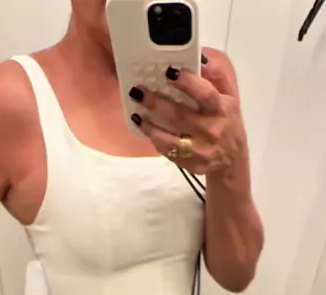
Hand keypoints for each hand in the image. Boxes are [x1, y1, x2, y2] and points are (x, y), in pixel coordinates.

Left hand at [130, 49, 246, 175]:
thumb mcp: (230, 95)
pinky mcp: (191, 164)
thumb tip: (199, 56)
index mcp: (222, 108)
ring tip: (136, 114)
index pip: (205, 94)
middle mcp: (211, 130)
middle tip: (138, 91)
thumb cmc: (228, 120)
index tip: (170, 72)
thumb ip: (216, 75)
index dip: (188, 83)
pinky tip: (146, 129)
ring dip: (150, 127)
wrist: (232, 159)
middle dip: (156, 103)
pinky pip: (169, 153)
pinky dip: (155, 140)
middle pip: (180, 116)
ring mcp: (200, 150)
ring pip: (170, 140)